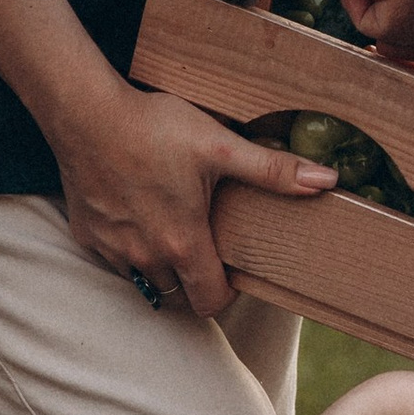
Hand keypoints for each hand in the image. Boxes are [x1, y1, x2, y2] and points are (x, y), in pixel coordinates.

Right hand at [54, 84, 334, 321]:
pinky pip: (114, 258)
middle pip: (178, 294)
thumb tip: (328, 181)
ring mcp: (112, 249)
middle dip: (194, 280)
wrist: (85, 113)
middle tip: (204, 242)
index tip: (230, 265)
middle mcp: (145, 257)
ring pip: (144, 279)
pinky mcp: (86, 234)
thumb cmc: (153, 128)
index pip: (210, 302)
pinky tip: (136, 211)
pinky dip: (129, 247)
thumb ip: (273, 171)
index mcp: (182, 243)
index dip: (226, 292)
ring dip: (161, 265)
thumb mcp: (220, 146)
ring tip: (171, 226)